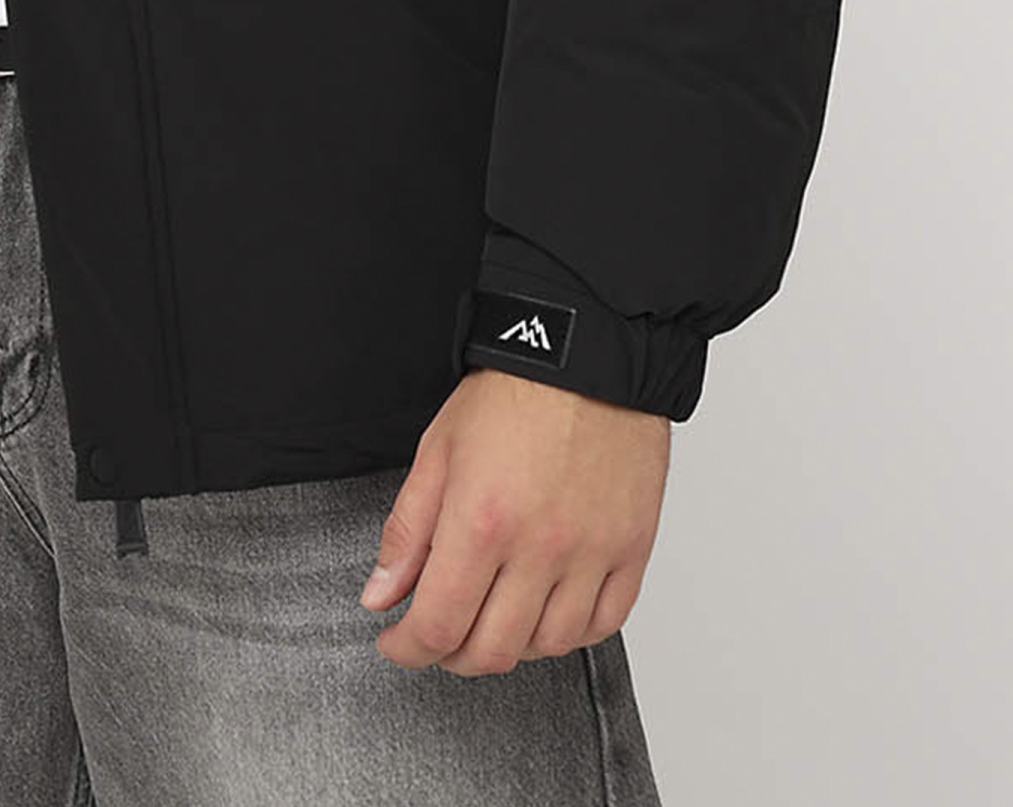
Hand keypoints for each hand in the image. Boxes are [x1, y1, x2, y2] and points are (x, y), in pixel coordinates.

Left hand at [357, 367, 669, 673]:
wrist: (584, 358)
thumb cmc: (511, 395)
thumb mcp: (436, 453)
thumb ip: (406, 532)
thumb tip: (381, 595)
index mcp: (481, 522)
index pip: (438, 625)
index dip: (408, 648)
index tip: (397, 642)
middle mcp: (540, 548)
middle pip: (492, 650)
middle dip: (451, 654)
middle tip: (438, 634)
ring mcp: (591, 554)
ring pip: (548, 646)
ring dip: (510, 646)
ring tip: (490, 618)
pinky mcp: (631, 550)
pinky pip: (603, 626)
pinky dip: (570, 634)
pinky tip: (545, 613)